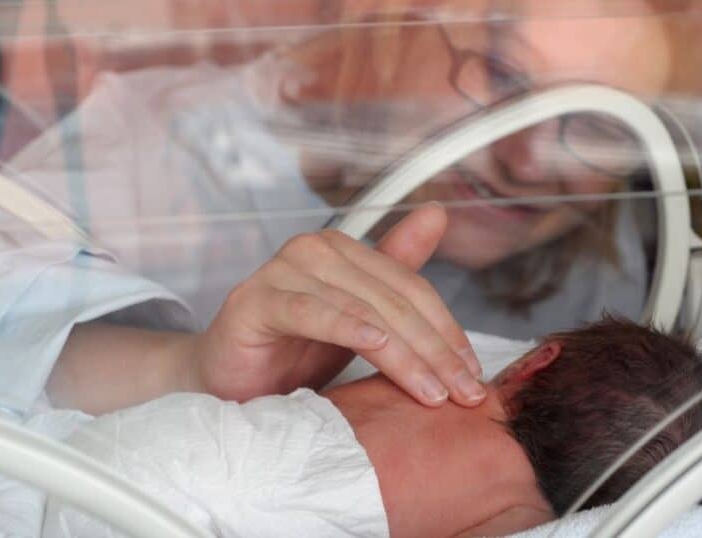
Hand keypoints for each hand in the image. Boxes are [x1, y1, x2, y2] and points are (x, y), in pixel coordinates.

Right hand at [191, 204, 484, 406]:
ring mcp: (283, 271)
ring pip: (362, 310)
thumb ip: (397, 273)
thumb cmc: (293, 350)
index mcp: (342, 250)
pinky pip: (312, 312)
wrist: (227, 381)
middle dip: (435, 351)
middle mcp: (314, 250)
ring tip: (433, 392)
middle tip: (465, 393)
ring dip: (405, 354)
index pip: (412, 289)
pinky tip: (377, 347)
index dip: (448, 331)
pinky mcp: (256, 301)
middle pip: (393, 301)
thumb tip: (438, 213)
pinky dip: (347, 328)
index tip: (474, 375)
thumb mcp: (359, 321)